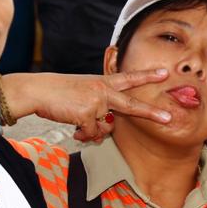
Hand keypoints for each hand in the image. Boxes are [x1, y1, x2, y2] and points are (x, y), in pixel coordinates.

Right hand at [0, 70, 170, 141]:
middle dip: (151, 113)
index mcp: (103, 82)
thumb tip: (104, 131)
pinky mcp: (87, 114)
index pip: (129, 78)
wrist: (38, 91)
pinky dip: (82, 134)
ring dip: (93, 131)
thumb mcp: (83, 93)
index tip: (165, 73)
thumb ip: (99, 109)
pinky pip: (91, 134)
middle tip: (168, 118)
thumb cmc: (59, 93)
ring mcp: (96, 102)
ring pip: (105, 128)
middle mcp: (103, 90)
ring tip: (79, 122)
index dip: (148, 76)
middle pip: (131, 105)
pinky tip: (73, 127)